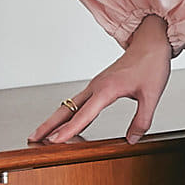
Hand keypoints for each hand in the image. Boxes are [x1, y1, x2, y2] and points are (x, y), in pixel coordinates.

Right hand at [29, 14, 174, 145]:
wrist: (151, 42)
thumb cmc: (151, 64)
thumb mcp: (152, 95)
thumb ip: (142, 120)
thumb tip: (132, 139)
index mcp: (107, 89)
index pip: (84, 115)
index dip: (68, 130)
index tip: (54, 141)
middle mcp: (96, 86)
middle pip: (66, 109)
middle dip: (49, 125)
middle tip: (32, 138)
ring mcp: (95, 85)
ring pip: (69, 105)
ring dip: (54, 119)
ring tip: (41, 134)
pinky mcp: (98, 84)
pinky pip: (78, 101)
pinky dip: (67, 113)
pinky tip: (65, 122)